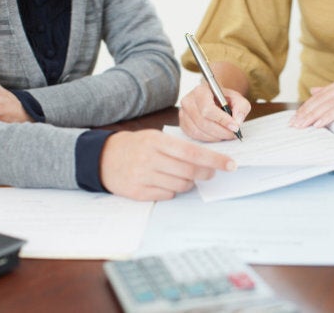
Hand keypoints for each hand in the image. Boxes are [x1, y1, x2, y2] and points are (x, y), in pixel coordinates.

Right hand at [100, 129, 236, 200]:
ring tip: (184, 177)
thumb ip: (178, 148)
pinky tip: (166, 182)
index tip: (230, 165)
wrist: (103, 158)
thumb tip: (207, 162)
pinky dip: (173, 191)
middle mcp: (149, 159)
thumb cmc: (136, 146)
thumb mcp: (155, 138)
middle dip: (205, 173)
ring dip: (189, 183)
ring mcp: (143, 177)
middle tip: (210, 173)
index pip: (192, 152)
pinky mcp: (138, 192)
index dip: (214, 160)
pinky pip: (167, 195)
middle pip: (189, 171)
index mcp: (156, 142)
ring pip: (180, 185)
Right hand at [179, 82, 250, 141]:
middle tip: (233, 134)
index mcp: (201, 90)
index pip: (208, 109)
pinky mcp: (183, 124)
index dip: (222, 120)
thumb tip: (237, 122)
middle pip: (202, 122)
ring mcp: (183, 113)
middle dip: (221, 131)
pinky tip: (217, 135)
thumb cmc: (225, 99)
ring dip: (215, 137)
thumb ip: (241, 108)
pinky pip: (194, 136)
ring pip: (198, 131)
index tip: (235, 127)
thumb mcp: (238, 99)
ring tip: (226, 135)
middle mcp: (188, 100)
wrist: (215, 99)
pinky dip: (207, 139)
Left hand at [290, 75, 333, 130]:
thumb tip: (314, 90)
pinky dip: (328, 117)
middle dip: (305, 113)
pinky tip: (318, 125)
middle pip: (321, 99)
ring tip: (302, 127)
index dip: (305, 108)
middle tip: (293, 125)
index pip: (320, 96)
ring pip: (328, 104)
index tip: (294, 120)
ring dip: (313, 116)